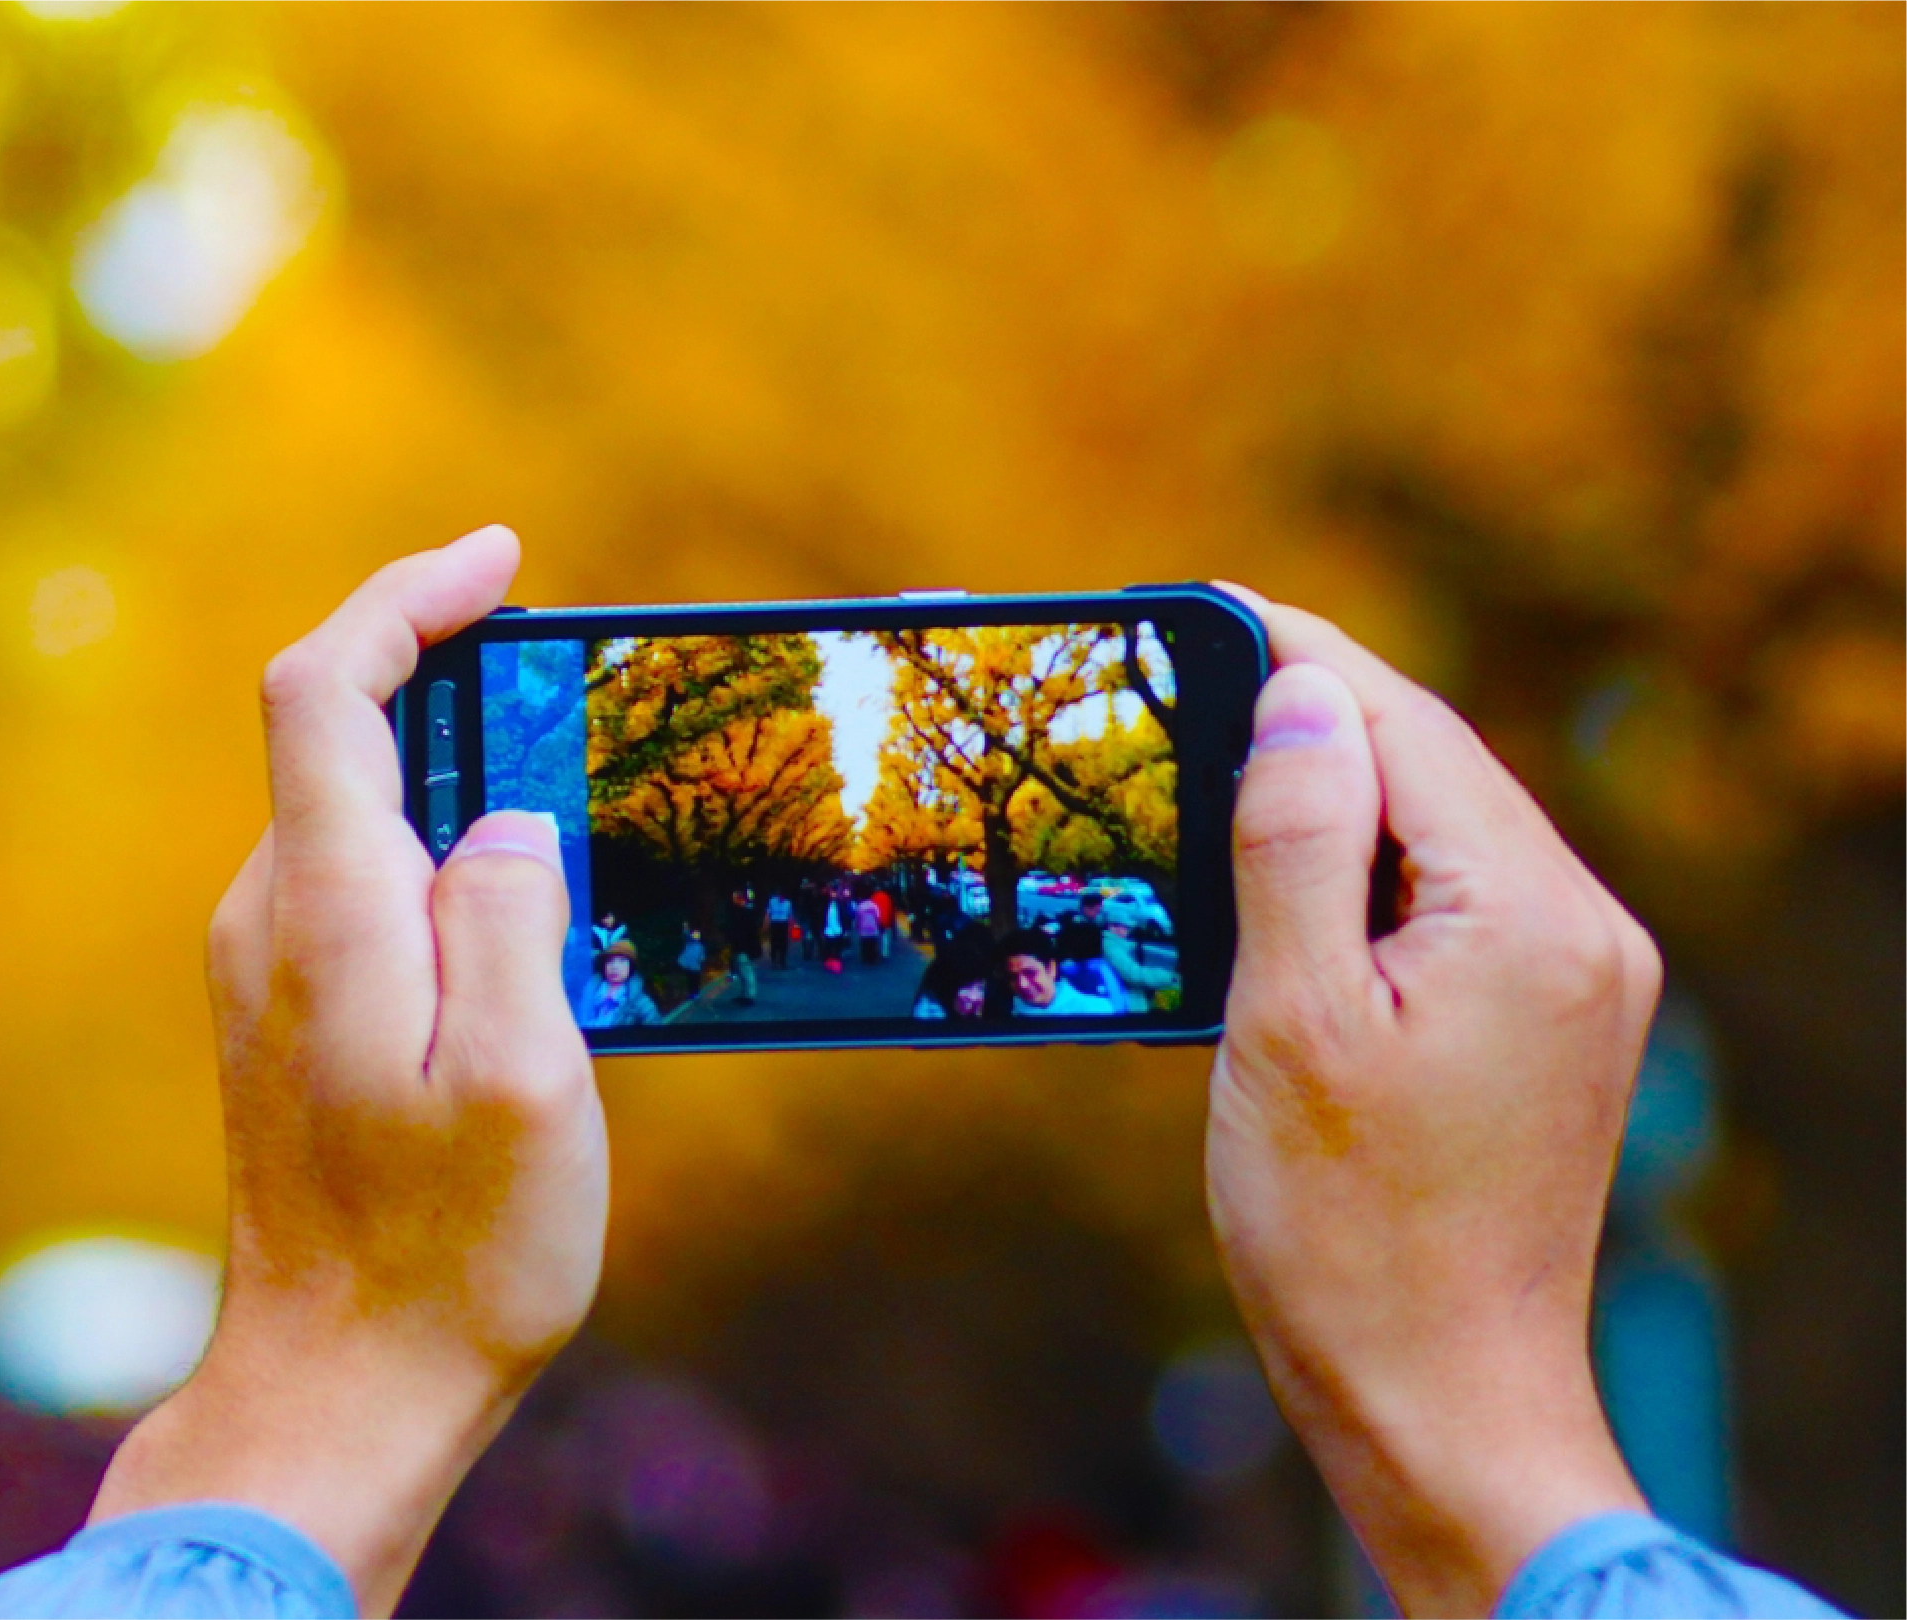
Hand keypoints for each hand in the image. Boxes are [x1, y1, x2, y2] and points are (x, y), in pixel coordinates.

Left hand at [90, 525, 605, 1616]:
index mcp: (327, 911)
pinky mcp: (282, 1023)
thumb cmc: (448, 1254)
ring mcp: (264, 973)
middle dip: (453, 685)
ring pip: (353, 819)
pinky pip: (357, 892)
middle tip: (578, 696)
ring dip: (454, 782)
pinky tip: (523, 929)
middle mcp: (270, 921)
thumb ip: (515, 919)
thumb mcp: (528, 1078)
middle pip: (336, 738)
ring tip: (576, 823)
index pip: (324, 689)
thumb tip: (508, 820)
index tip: (500, 561)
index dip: (404, 599)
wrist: (335, 1391)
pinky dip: (435, 861)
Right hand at [1210, 592, 1657, 1619]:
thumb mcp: (1289, 1020)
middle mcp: (1585, 933)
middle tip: (1175, 667)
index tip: (1192, 599)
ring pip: (1441, 832)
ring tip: (1208, 768)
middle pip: (1432, 766)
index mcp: (1533, 917)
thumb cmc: (1348, 1234)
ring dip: (1331, 797)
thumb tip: (1304, 696)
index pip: (1402, 725)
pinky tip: (1279, 886)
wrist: (1439, 1397)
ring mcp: (1580, 984)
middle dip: (1305, 715)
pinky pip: (1454, 902)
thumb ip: (1300, 843)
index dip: (1292, 651)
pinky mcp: (1552, 1030)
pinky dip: (1365, 875)